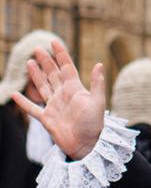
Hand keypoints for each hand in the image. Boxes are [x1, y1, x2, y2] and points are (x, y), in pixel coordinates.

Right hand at [12, 42, 104, 159]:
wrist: (87, 146)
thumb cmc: (94, 125)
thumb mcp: (98, 102)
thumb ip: (97, 84)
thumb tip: (99, 64)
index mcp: (75, 89)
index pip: (66, 68)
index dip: (61, 55)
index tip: (54, 42)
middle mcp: (64, 96)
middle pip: (52, 74)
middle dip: (46, 61)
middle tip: (37, 48)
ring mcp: (54, 107)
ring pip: (43, 87)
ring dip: (36, 75)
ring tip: (30, 62)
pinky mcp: (47, 119)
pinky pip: (33, 108)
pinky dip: (24, 102)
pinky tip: (15, 94)